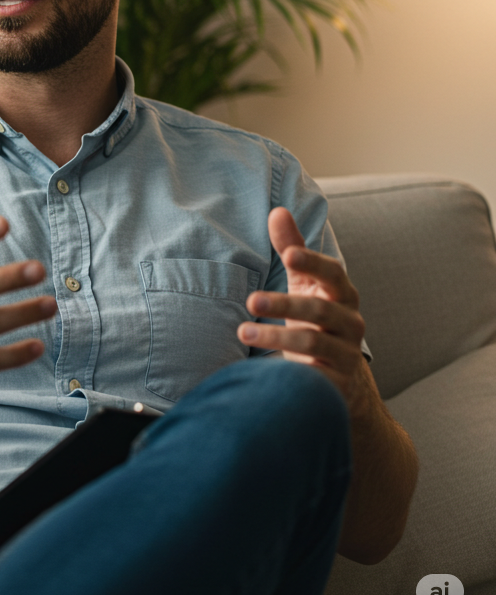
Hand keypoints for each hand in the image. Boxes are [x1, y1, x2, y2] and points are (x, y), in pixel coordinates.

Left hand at [237, 207, 368, 415]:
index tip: (289, 255)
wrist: (343, 380)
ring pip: (313, 342)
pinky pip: (314, 377)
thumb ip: (292, 248)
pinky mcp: (336, 384)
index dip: (314, 262)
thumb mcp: (305, 284)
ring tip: (242, 332)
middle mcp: (350, 322)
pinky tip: (266, 368)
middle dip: (284, 304)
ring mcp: (346, 354)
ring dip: (275, 336)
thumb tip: (277, 211)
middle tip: (251, 300)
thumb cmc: (316, 318)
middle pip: (319, 309)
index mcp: (342, 294)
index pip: (334, 273)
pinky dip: (291, 371)